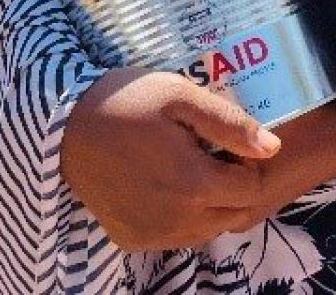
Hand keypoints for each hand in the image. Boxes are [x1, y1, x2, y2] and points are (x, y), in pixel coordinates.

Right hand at [60, 67, 281, 250]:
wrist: (64, 128)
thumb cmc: (126, 102)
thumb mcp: (180, 96)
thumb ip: (229, 123)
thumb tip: (271, 147)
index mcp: (194, 184)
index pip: (252, 188)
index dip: (247, 162)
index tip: (227, 142)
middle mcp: (178, 220)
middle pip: (234, 214)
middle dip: (234, 186)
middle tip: (210, 153)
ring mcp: (154, 234)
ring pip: (208, 229)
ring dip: (210, 204)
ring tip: (187, 166)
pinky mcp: (134, 239)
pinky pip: (177, 236)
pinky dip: (182, 216)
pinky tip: (164, 184)